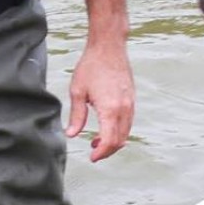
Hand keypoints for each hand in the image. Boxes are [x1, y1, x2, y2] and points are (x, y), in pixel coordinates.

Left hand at [66, 43, 135, 161]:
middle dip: (107, 150)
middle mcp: (124, 109)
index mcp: (110, 109)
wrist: (109, 47)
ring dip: (113, 141)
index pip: (109, 141)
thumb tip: (71, 135)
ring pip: (126, 132)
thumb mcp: (77, 92)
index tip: (91, 157)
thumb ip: (76, 116)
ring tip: (96, 140)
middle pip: (120, 140)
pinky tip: (106, 127)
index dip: (101, 153)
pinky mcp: (132, 99)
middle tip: (93, 152)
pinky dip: (119, 130)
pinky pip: (128, 122)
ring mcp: (131, 104)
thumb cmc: (91, 66)